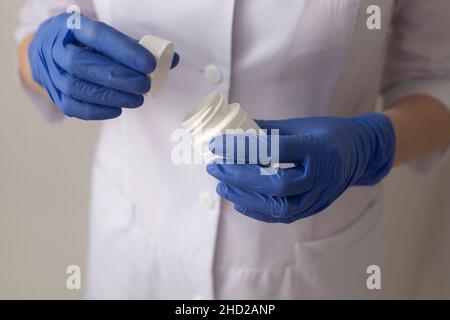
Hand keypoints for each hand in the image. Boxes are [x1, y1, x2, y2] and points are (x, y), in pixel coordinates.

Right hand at [29, 13, 179, 119]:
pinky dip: (97, 111)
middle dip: (118, 78)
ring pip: (76, 88)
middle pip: (82, 64)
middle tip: (144, 86)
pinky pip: (72, 107)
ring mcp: (50, 73)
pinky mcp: (54, 95)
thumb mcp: (108, 36)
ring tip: (137, 100)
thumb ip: (137, 48)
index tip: (149, 64)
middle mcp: (55, 48)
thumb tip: (172, 60)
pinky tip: (118, 110)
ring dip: (110, 96)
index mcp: (72, 26)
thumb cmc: (88, 43)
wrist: (51, 50)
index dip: (125, 51)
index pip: (98, 36)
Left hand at [207, 113, 395, 222]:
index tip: (217, 144)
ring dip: (245, 196)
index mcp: (317, 147)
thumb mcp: (300, 125)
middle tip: (215, 167)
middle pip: (275, 183)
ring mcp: (320, 195)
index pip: (273, 150)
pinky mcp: (315, 207)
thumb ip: (267, 130)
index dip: (241, 147)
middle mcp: (321, 175)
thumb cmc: (328, 133)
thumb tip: (232, 131)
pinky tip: (239, 201)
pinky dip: (258, 210)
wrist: (361, 153)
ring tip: (221, 186)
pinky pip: (284, 215)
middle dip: (239, 176)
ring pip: (279, 205)